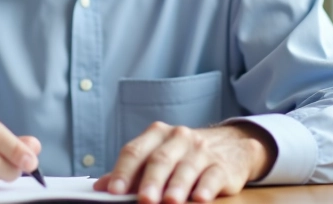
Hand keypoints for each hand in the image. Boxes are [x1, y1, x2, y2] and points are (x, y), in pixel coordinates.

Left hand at [93, 122, 275, 203]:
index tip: (113, 191)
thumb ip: (130, 172)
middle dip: (151, 181)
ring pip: (186, 168)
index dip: (123, 172)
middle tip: (144, 199)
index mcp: (156, 135)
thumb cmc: (184, 155)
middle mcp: (178, 138)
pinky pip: (212, 175)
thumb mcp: (157, 156)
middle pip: (160, 159)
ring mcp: (201, 150)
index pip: (135, 151)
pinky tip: (199, 198)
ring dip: (177, 187)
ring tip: (170, 202)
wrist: (231, 145)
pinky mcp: (222, 165)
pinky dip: (205, 188)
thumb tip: (101, 187)